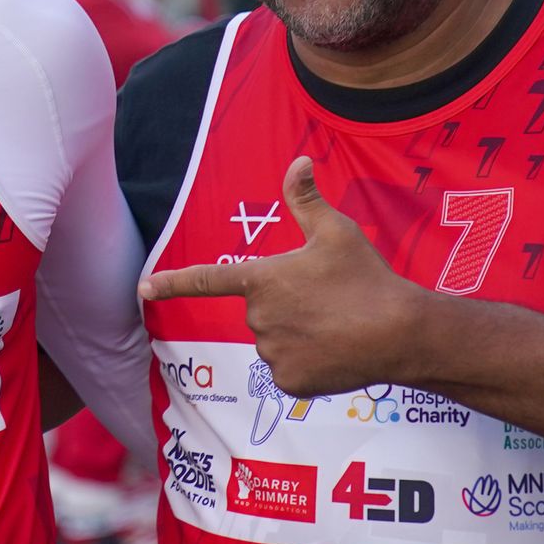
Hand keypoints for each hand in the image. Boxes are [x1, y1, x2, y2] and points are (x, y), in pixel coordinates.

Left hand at [140, 156, 422, 396]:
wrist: (400, 333)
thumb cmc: (366, 277)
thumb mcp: (337, 232)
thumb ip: (307, 200)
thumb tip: (298, 161)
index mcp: (262, 280)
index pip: (207, 280)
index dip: (172, 283)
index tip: (143, 288)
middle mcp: (257, 319)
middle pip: (260, 312)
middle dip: (285, 307)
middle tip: (326, 301)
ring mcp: (271, 353)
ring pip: (274, 342)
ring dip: (296, 335)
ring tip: (335, 326)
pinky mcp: (288, 382)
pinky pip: (288, 370)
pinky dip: (307, 363)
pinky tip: (335, 352)